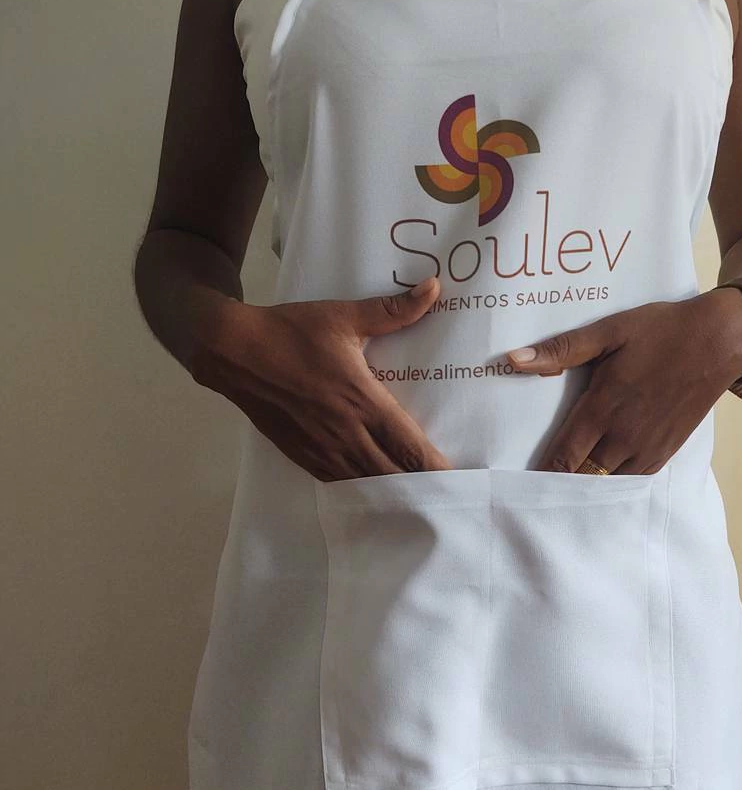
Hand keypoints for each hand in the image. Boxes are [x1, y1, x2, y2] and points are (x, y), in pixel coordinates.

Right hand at [191, 277, 452, 481]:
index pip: (409, 446)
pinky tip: (378, 494)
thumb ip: (392, 310)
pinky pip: (340, 483)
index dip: (436, 468)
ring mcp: (322, 450)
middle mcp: (346, 433)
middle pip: (394, 475)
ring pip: (368, 485)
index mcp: (362, 401)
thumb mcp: (344, 317)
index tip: (460, 479)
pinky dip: (362, 491)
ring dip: (394, 494)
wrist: (232, 351)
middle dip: (422, 487)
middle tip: (448, 494)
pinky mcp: (302, 456)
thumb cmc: (291, 332)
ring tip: (420, 501)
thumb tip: (433, 288)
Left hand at [506, 289, 741, 473]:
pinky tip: (600, 477)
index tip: (520, 482)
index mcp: (603, 409)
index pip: (562, 458)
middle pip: (581, 477)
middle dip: (559, 483)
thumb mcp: (609, 331)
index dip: (541, 474)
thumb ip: (562, 350)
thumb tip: (512, 359)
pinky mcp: (665, 452)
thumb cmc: (662, 331)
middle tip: (534, 487)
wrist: (720, 340)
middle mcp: (624, 437)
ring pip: (607, 483)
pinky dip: (613, 482)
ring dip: (586, 485)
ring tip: (563, 486)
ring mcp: (647, 448)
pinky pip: (632, 480)